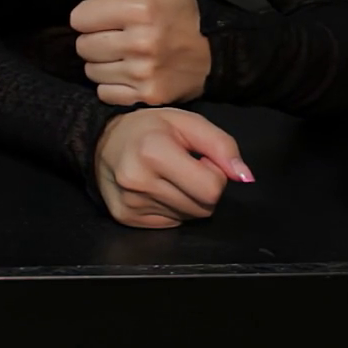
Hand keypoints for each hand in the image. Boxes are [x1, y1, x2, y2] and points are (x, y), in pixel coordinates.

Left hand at [72, 0, 209, 106]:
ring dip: (102, 64)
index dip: (91, 15)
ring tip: (124, 54)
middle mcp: (141, 41)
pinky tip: (130, 74)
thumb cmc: (180, 14)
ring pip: (91, 71)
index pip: (79, 16)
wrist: (212, 59)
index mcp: (141, 8)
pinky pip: (103, 92)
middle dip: (95, 40)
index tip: (108, 16)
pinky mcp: (145, 96)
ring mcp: (143, 72)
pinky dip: (112, 86)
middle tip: (116, 36)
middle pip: (82, 45)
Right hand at [93, 107, 253, 228]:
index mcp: (154, 151)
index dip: (215, 174)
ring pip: (188, 218)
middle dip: (203, 190)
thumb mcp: (187, 123)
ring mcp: (131, 203)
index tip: (200, 160)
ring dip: (187, 200)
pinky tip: (157, 189)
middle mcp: (139, 181)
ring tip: (169, 177)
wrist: (102, 140)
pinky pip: (170, 224)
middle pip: (202, 208)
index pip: (211, 189)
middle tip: (184, 169)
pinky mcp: (126, 218)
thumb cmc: (149, 128)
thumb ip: (221, 146)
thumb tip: (245, 177)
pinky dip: (171, 208)